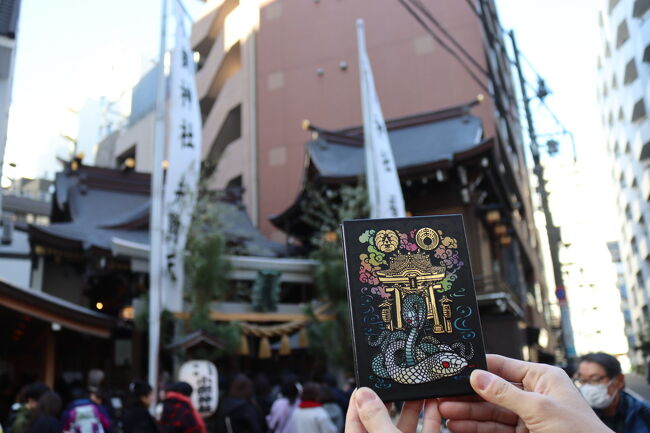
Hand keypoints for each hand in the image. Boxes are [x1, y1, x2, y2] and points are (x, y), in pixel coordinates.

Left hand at [345, 387, 440, 432]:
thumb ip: (376, 418)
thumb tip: (363, 393)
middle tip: (395, 378)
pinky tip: (434, 401)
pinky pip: (426, 431)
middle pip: (382, 419)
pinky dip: (431, 416)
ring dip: (413, 405)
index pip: (355, 421)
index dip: (358, 401)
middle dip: (390, 398)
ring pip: (405, 424)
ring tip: (416, 386)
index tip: (366, 382)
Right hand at [439, 354, 611, 432]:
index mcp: (542, 377)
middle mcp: (533, 394)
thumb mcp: (540, 409)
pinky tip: (460, 427)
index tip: (454, 370)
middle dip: (468, 396)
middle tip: (444, 397)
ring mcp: (527, 416)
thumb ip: (505, 393)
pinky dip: (477, 428)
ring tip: (446, 414)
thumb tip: (478, 376)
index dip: (478, 368)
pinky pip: (495, 428)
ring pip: (490, 412)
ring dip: (468, 414)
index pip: (502, 366)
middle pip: (492, 391)